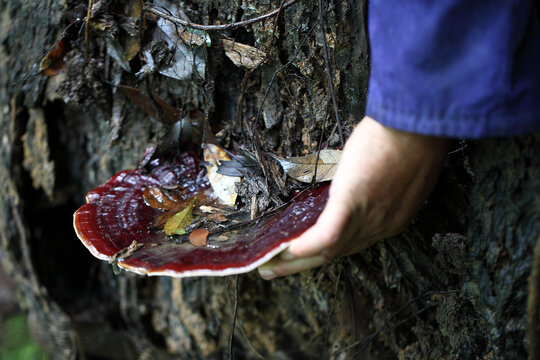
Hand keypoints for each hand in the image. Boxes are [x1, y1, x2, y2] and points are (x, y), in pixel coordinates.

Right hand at [258, 116, 449, 279]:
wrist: (421, 122)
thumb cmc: (414, 136)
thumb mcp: (398, 170)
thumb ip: (378, 182)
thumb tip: (357, 178)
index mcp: (393, 218)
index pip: (354, 242)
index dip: (328, 250)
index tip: (309, 253)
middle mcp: (380, 226)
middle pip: (336, 253)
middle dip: (304, 263)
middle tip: (277, 268)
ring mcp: (368, 218)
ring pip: (327, 251)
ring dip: (295, 262)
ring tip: (271, 265)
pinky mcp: (352, 203)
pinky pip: (325, 234)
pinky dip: (304, 245)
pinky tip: (283, 250)